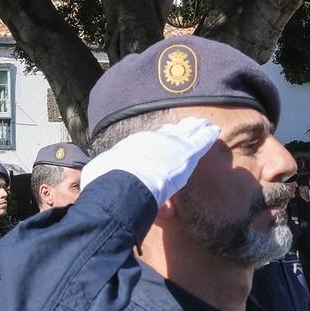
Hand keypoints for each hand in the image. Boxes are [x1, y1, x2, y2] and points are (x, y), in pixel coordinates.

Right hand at [80, 117, 220, 206]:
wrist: (124, 181)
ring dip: (194, 129)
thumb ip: (105, 180)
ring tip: (203, 125)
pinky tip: (214, 130)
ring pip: (186, 131)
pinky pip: (200, 139)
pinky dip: (207, 134)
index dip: (156, 140)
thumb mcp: (102, 178)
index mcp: (132, 145)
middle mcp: (152, 140)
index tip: (161, 139)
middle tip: (184, 127)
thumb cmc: (109, 182)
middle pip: (168, 132)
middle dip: (177, 130)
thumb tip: (95, 185)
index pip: (148, 141)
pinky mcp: (187, 151)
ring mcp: (170, 143)